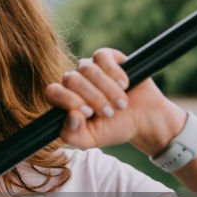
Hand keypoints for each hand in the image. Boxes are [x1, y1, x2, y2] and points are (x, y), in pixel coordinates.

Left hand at [44, 48, 184, 153]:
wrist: (143, 120)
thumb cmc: (112, 128)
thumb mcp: (89, 140)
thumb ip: (71, 134)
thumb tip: (70, 116)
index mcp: (64, 99)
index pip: (53, 91)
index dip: (69, 100)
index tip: (88, 113)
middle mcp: (74, 81)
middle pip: (71, 79)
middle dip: (93, 98)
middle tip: (109, 112)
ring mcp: (89, 67)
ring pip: (87, 68)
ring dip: (106, 89)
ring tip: (121, 103)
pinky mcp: (107, 57)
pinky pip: (101, 56)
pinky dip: (114, 73)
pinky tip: (125, 85)